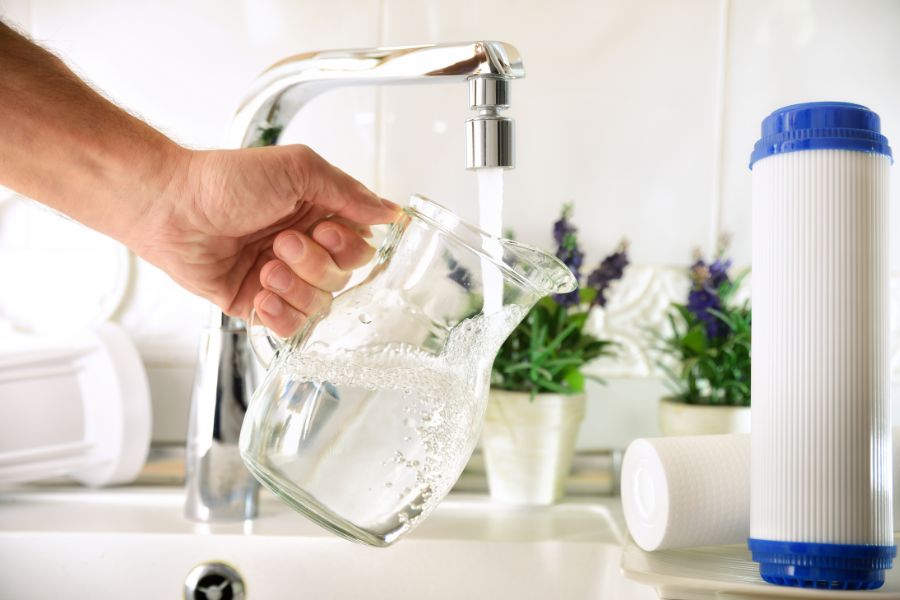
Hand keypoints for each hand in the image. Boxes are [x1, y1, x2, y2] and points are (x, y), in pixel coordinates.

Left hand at [131, 144, 398, 336]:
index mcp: (319, 214)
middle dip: (314, 264)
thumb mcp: (297, 169)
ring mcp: (281, 277)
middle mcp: (304, 247)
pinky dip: (280, 316)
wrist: (171, 207)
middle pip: (341, 278)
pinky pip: (289, 326)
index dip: (348, 247)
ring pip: (318, 304)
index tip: (322, 229)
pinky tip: (262, 295)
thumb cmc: (226, 180)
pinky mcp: (257, 302)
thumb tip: (391, 211)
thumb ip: (348, 192)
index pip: (360, 247)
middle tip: (281, 242)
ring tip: (265, 267)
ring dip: (294, 287)